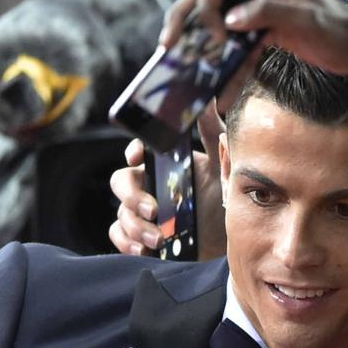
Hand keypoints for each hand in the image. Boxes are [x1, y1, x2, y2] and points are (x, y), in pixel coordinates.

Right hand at [108, 102, 227, 259]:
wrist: (229, 238)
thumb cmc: (223, 195)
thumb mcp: (221, 164)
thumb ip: (212, 133)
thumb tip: (206, 98)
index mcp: (163, 165)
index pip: (138, 151)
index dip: (133, 152)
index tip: (137, 157)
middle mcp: (148, 185)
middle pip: (121, 183)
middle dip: (132, 197)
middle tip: (153, 211)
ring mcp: (142, 211)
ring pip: (121, 213)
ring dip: (135, 226)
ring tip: (159, 239)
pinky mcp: (141, 235)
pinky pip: (118, 235)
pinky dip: (126, 243)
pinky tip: (143, 249)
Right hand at [160, 0, 347, 83]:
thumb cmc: (339, 31)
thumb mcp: (306, 22)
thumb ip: (267, 14)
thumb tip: (230, 21)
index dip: (205, 8)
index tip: (214, 39)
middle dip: (185, 20)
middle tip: (168, 46)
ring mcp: (256, 5)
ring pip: (214, 17)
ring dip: (197, 39)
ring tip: (178, 61)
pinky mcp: (261, 26)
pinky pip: (232, 38)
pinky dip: (223, 58)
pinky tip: (217, 82)